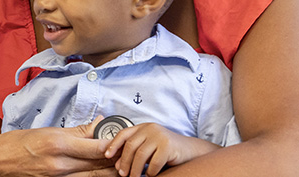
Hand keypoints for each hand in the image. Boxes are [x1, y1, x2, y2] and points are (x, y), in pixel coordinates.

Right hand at [0, 118, 115, 176]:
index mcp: (58, 145)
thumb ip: (76, 130)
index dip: (114, 144)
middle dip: (116, 160)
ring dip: (107, 171)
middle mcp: (60, 165)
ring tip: (118, 165)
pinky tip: (97, 172)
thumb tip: (98, 124)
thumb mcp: (46, 130)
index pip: (97, 147)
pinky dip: (90, 176)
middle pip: (99, 165)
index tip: (124, 139)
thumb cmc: (14, 144)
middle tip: (127, 153)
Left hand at [103, 123, 219, 176]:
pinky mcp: (168, 145)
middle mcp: (151, 129)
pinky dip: (151, 172)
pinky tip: (151, 175)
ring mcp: (160, 136)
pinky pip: (154, 163)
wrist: (191, 151)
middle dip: (124, 162)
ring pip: (141, 155)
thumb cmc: (167, 151)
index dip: (114, 144)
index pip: (124, 133)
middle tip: (122, 174)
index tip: (107, 155)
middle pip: (131, 146)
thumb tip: (117, 164)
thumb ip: (135, 150)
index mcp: (144, 127)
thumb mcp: (149, 146)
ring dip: (135, 169)